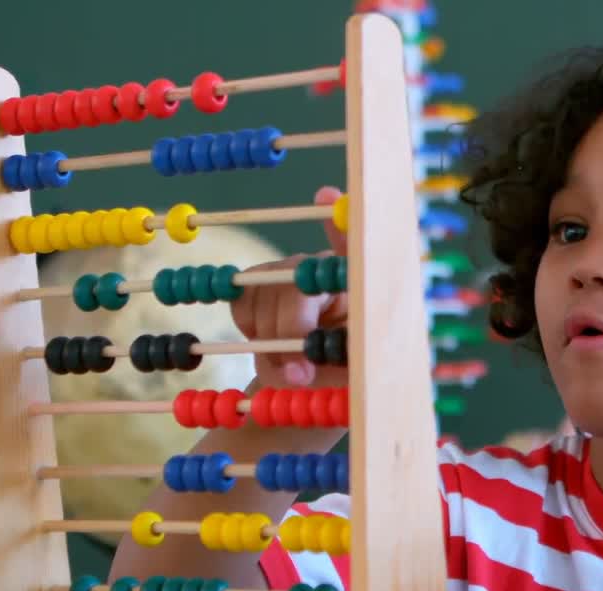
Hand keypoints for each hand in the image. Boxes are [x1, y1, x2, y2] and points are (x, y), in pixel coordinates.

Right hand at [231, 186, 347, 387]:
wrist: (306, 383)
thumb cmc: (339, 376)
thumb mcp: (351, 375)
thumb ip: (331, 365)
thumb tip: (300, 360)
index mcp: (359, 288)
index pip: (354, 249)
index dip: (341, 224)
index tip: (325, 196)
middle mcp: (324, 270)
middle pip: (297, 279)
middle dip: (291, 329)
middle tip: (298, 373)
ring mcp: (288, 272)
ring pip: (264, 290)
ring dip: (268, 337)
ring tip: (289, 367)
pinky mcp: (259, 282)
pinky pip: (242, 299)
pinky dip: (248, 327)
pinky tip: (265, 342)